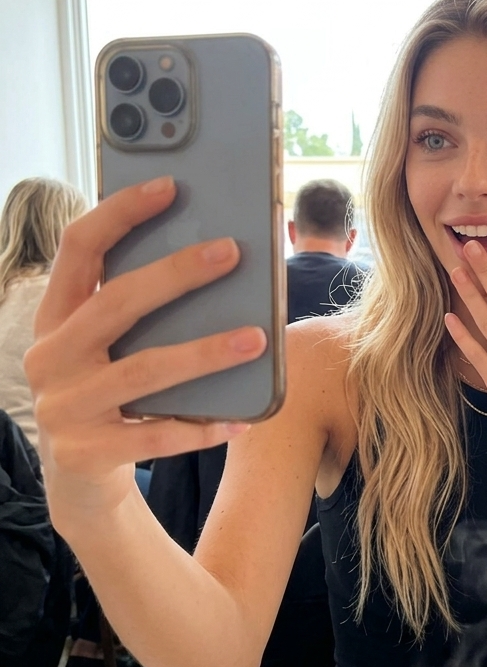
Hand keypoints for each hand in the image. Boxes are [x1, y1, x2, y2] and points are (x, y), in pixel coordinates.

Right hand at [25, 178, 265, 529]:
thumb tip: (217, 257)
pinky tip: (241, 419)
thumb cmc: (109, 394)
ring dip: (204, 353)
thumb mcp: (108, 347)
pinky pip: (154, 438)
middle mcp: (50, 358)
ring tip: (256, 338)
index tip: (169, 186)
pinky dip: (199, 428)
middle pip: (115, 304)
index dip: (120, 213)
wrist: (79, 480)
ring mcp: (64, 408)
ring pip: (142, 372)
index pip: (78, 249)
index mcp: (55, 318)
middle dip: (175, 274)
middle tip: (231, 252)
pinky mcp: (86, 453)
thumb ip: (138, 309)